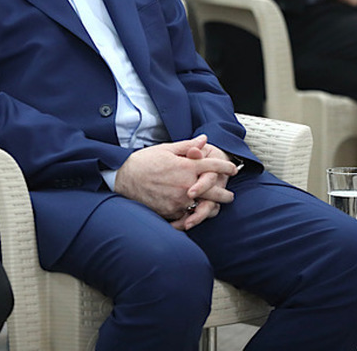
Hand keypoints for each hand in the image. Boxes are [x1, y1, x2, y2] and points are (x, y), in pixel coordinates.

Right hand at [114, 136, 237, 224]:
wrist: (124, 178)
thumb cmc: (144, 161)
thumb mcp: (166, 149)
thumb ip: (188, 146)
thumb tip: (204, 140)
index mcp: (186, 166)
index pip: (213, 166)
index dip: (226, 167)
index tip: (233, 169)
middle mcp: (185, 184)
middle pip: (215, 191)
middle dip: (225, 194)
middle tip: (229, 196)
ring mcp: (179, 200)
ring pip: (203, 207)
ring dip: (211, 207)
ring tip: (215, 208)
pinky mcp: (171, 212)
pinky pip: (187, 217)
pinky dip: (193, 216)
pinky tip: (196, 215)